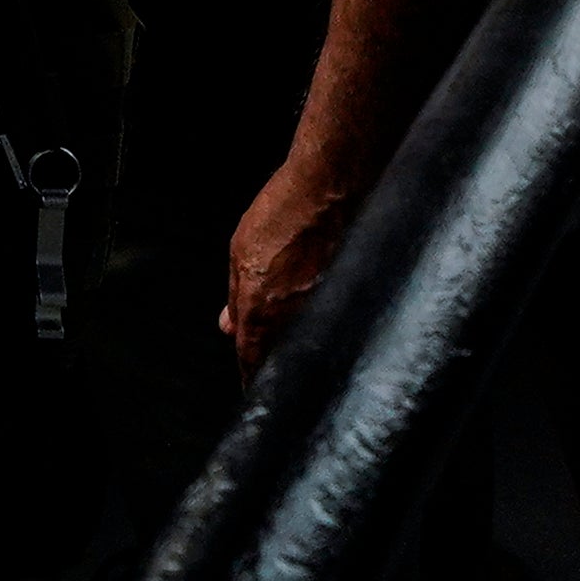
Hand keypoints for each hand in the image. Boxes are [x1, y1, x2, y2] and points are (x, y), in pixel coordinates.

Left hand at [221, 154, 359, 376]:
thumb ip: (235, 295)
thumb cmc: (281, 214)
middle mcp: (293, 320)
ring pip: (309, 347)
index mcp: (260, 310)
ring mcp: (324, 314)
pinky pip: (335, 330)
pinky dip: (329, 333)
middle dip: (278, 367)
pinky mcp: (351, 304)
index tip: (252, 391)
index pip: (252, 360)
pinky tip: (330, 327)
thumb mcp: (241, 251)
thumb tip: (228, 328)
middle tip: (276, 368)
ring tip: (304, 347)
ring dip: (304, 350)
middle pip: (283, 359)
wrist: (329, 189)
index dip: (250, 378)